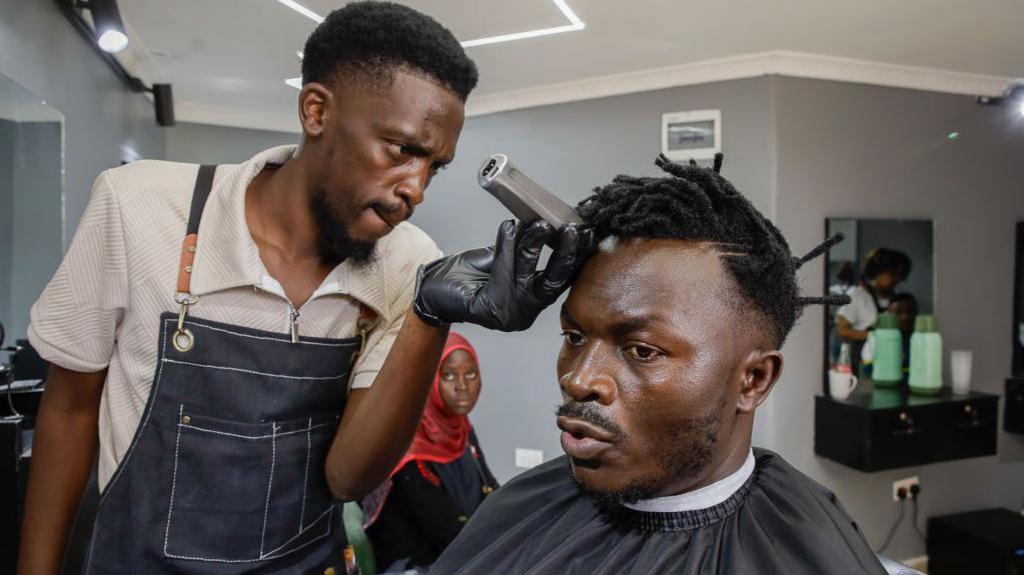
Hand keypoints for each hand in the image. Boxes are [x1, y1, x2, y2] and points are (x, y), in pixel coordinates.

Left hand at [414, 220, 592, 330]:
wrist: (431, 290)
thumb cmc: (466, 275)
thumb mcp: (502, 258)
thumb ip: (524, 248)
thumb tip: (545, 222)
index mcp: (532, 302)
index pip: (562, 280)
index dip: (576, 256)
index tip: (587, 233)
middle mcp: (525, 313)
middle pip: (554, 283)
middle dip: (565, 254)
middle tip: (571, 230)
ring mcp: (509, 315)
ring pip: (529, 275)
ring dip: (534, 245)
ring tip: (538, 224)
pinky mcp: (491, 309)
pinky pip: (504, 272)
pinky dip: (507, 247)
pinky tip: (508, 227)